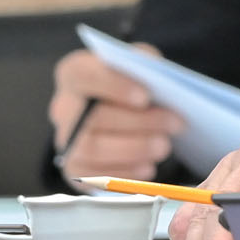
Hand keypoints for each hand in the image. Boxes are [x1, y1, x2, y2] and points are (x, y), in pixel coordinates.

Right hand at [49, 46, 186, 185]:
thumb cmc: (130, 83)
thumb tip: (157, 76)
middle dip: (138, 123)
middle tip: (175, 124)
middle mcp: (64, 108)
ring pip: (91, 149)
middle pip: (93, 117)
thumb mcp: (138, 63)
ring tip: (164, 147)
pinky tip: (148, 168)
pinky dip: (123, 174)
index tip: (145, 97)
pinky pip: (93, 177)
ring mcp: (66, 141)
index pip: (84, 75)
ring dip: (133, 150)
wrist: (121, 113)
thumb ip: (144, 62)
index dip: (113, 86)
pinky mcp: (74, 170)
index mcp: (75, 74)